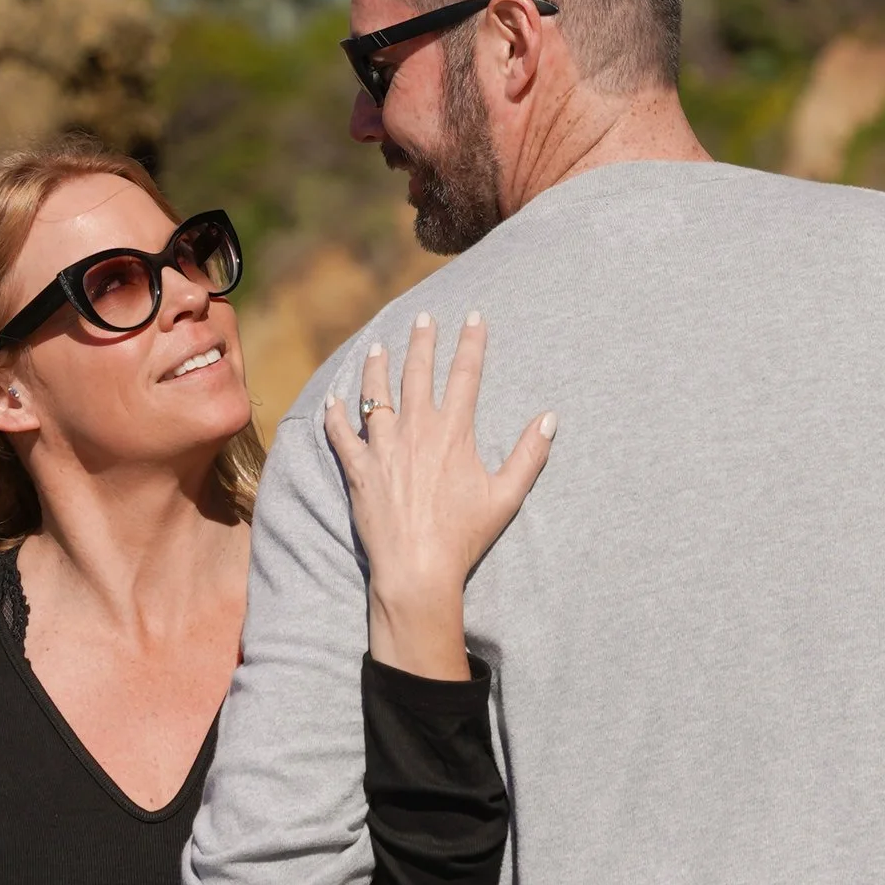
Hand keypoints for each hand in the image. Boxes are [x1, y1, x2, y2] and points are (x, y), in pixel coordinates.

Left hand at [324, 310, 555, 677]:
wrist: (417, 567)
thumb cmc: (463, 536)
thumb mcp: (506, 496)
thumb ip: (529, 455)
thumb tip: (550, 419)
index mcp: (453, 433)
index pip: (465, 376)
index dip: (472, 343)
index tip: (475, 317)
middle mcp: (416, 431)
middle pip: (418, 374)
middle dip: (422, 342)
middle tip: (423, 318)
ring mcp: (383, 448)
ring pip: (377, 396)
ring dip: (378, 369)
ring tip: (378, 348)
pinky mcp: (358, 470)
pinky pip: (342, 435)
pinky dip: (336, 416)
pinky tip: (334, 401)